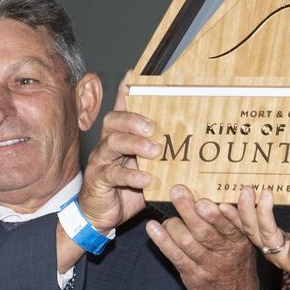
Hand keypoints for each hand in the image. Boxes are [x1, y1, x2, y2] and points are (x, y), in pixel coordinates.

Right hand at [79, 74, 152, 231]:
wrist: (102, 215)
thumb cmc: (128, 187)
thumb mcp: (148, 166)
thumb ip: (162, 151)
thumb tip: (190, 138)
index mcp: (121, 135)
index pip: (123, 108)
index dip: (126, 91)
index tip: (134, 75)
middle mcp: (108, 143)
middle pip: (114, 121)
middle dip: (133, 119)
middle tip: (153, 126)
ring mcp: (101, 161)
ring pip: (112, 143)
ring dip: (134, 144)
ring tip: (154, 150)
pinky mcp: (99, 180)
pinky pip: (112, 174)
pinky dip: (130, 175)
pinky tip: (146, 179)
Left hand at [145, 185, 260, 289]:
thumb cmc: (237, 265)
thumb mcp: (244, 245)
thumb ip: (233, 224)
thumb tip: (214, 195)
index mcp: (240, 241)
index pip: (230, 224)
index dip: (219, 212)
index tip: (206, 198)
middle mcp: (224, 253)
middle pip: (205, 230)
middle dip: (189, 210)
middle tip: (177, 191)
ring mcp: (207, 265)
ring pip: (188, 243)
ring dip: (174, 225)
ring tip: (165, 212)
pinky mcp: (193, 276)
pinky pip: (176, 257)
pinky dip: (163, 241)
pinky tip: (153, 228)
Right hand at [225, 187, 289, 289]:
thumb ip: (289, 215)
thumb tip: (284, 188)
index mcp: (269, 243)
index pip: (247, 228)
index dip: (234, 215)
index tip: (222, 200)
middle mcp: (273, 252)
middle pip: (252, 230)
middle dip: (246, 209)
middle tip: (245, 189)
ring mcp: (286, 258)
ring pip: (269, 235)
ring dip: (265, 214)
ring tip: (266, 194)